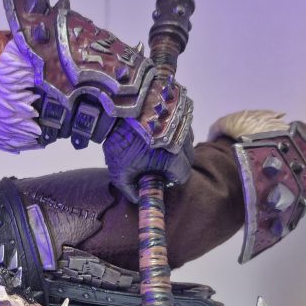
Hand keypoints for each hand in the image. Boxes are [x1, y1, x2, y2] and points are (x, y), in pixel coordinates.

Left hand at [102, 76, 194, 201]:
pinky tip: (158, 130)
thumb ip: (131, 190)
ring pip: (187, 140)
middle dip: (177, 163)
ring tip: (157, 145)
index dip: (172, 178)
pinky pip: (183, 124)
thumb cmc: (119, 141)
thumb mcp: (120, 172)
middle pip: (189, 157)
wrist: (116, 106)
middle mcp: (182, 140)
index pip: (183, 175)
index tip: (161, 176)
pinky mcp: (180, 107)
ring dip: (177, 146)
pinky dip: (175, 130)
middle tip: (159, 163)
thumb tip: (139, 199)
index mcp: (172, 158)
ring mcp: (183, 122)